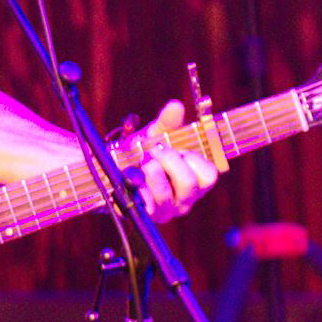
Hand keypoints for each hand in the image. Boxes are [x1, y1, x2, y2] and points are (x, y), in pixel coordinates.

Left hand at [129, 100, 219, 221]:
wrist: (112, 172)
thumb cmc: (141, 155)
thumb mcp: (155, 137)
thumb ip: (167, 123)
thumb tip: (175, 105)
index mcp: (194, 181)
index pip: (209, 176)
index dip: (194, 158)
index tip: (178, 148)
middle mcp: (183, 199)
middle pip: (188, 184)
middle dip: (170, 160)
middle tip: (154, 150)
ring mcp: (164, 210)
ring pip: (165, 195)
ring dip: (152, 172)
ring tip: (143, 162)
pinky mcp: (143, 215)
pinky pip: (144, 206)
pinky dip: (138, 189)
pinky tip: (133, 177)